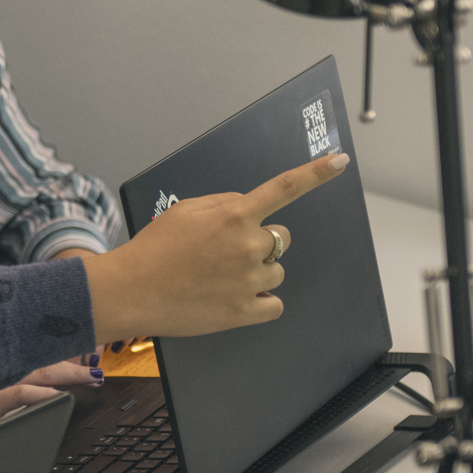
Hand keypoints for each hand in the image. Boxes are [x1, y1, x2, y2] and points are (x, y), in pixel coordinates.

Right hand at [83, 153, 348, 342]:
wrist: (132, 291)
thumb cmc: (154, 248)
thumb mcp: (185, 210)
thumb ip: (223, 203)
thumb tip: (248, 208)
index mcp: (234, 215)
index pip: (284, 188)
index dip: (315, 173)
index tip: (340, 160)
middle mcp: (249, 245)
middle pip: (281, 238)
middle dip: (261, 241)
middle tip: (226, 251)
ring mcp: (250, 281)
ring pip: (276, 271)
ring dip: (258, 272)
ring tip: (220, 278)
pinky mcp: (246, 312)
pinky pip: (274, 303)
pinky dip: (260, 302)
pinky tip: (233, 298)